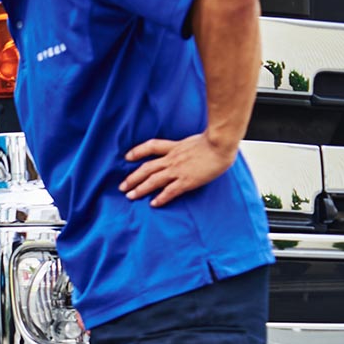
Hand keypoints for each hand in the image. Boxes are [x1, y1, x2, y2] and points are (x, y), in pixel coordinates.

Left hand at [119, 133, 237, 207]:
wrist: (222, 144)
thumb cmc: (216, 141)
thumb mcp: (195, 139)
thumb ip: (186, 146)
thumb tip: (187, 150)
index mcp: (174, 147)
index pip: (151, 146)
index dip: (137, 151)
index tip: (127, 157)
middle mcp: (172, 159)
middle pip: (146, 168)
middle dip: (132, 178)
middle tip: (122, 187)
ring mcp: (178, 170)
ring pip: (153, 180)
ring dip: (140, 189)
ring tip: (130, 196)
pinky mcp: (186, 180)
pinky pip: (170, 191)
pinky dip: (160, 198)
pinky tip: (153, 204)